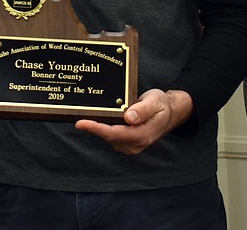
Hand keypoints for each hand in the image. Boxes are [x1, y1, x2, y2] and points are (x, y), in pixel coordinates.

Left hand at [74, 89, 192, 154]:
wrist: (170, 112)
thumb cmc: (162, 105)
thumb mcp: (155, 102)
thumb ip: (143, 110)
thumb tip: (129, 117)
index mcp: (142, 135)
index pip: (114, 133)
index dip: (96, 128)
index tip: (80, 123)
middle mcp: (135, 144)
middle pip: (108, 136)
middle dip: (92, 126)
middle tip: (75, 115)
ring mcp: (130, 145)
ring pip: (107, 136)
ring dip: (96, 127)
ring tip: (83, 114)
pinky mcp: (126, 142)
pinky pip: (110, 135)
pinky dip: (102, 127)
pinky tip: (95, 118)